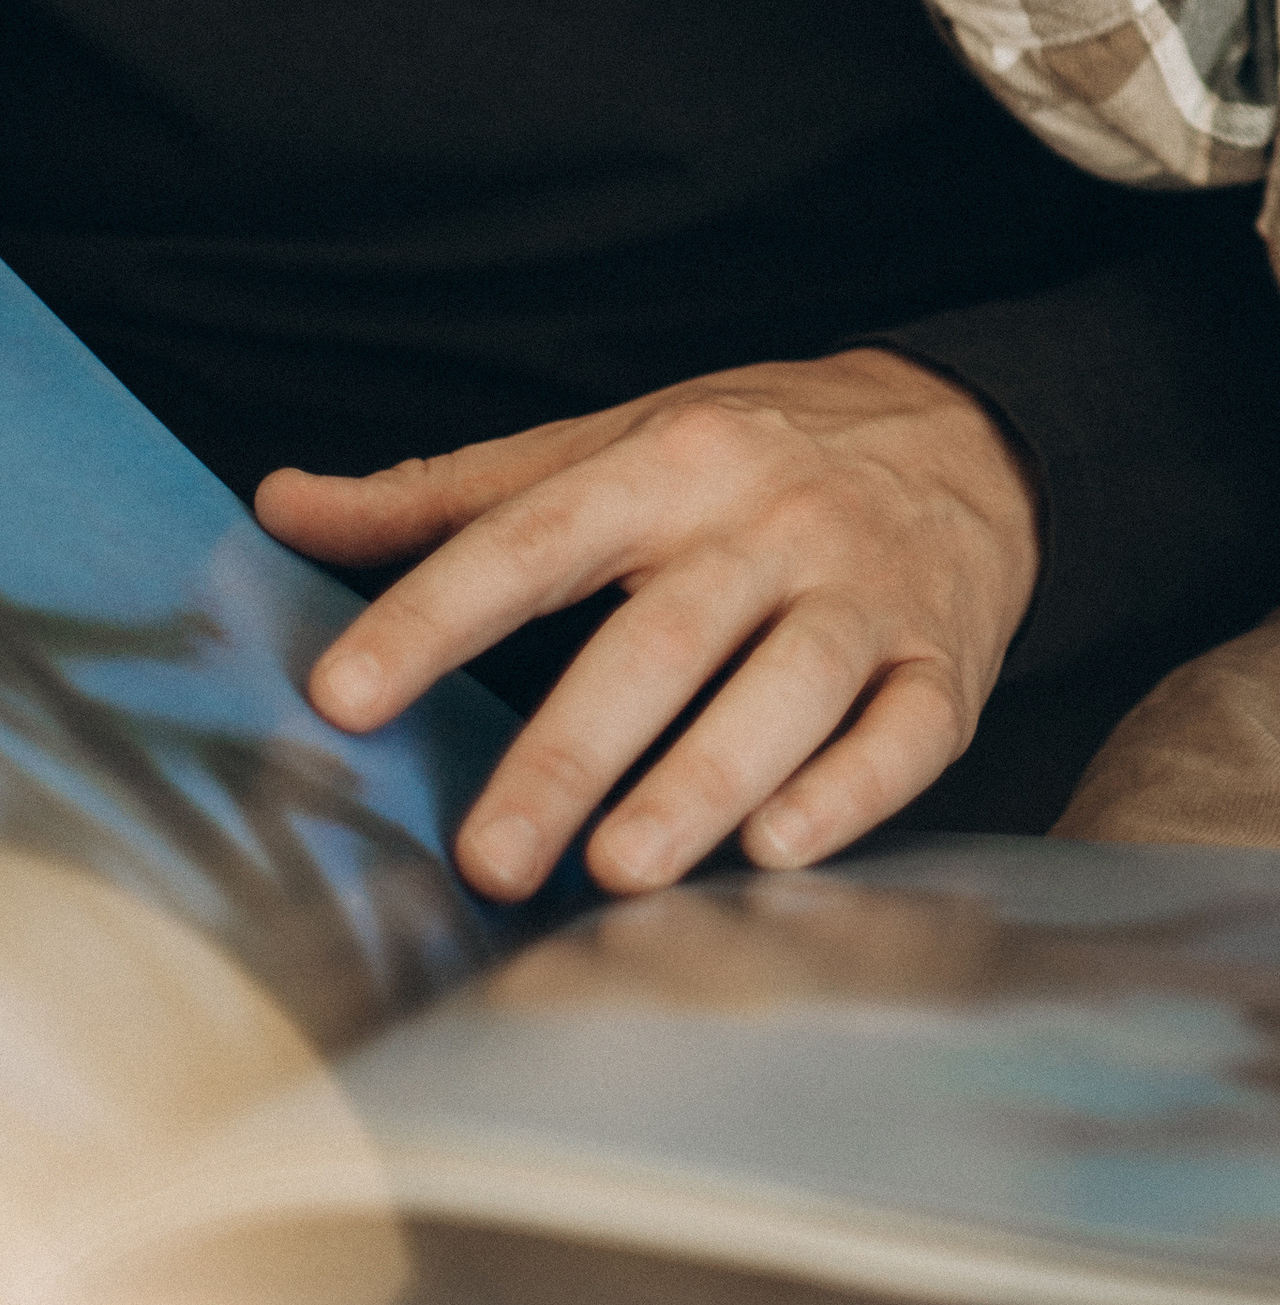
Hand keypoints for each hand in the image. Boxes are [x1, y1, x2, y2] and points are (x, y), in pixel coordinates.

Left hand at [255, 350, 1039, 900]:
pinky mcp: (944, 664)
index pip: (532, 538)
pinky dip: (850, 793)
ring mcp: (866, 593)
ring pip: (790, 687)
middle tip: (489, 858)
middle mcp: (771, 521)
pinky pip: (904, 732)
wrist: (971, 434)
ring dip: (707, 780)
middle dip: (573, 750)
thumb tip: (281, 505)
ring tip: (625, 870)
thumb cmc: (756, 452)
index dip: (434, 614)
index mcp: (670, 461)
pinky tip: (781, 849)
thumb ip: (448, 494)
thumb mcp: (611, 441)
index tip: (343, 695)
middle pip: (663, 635)